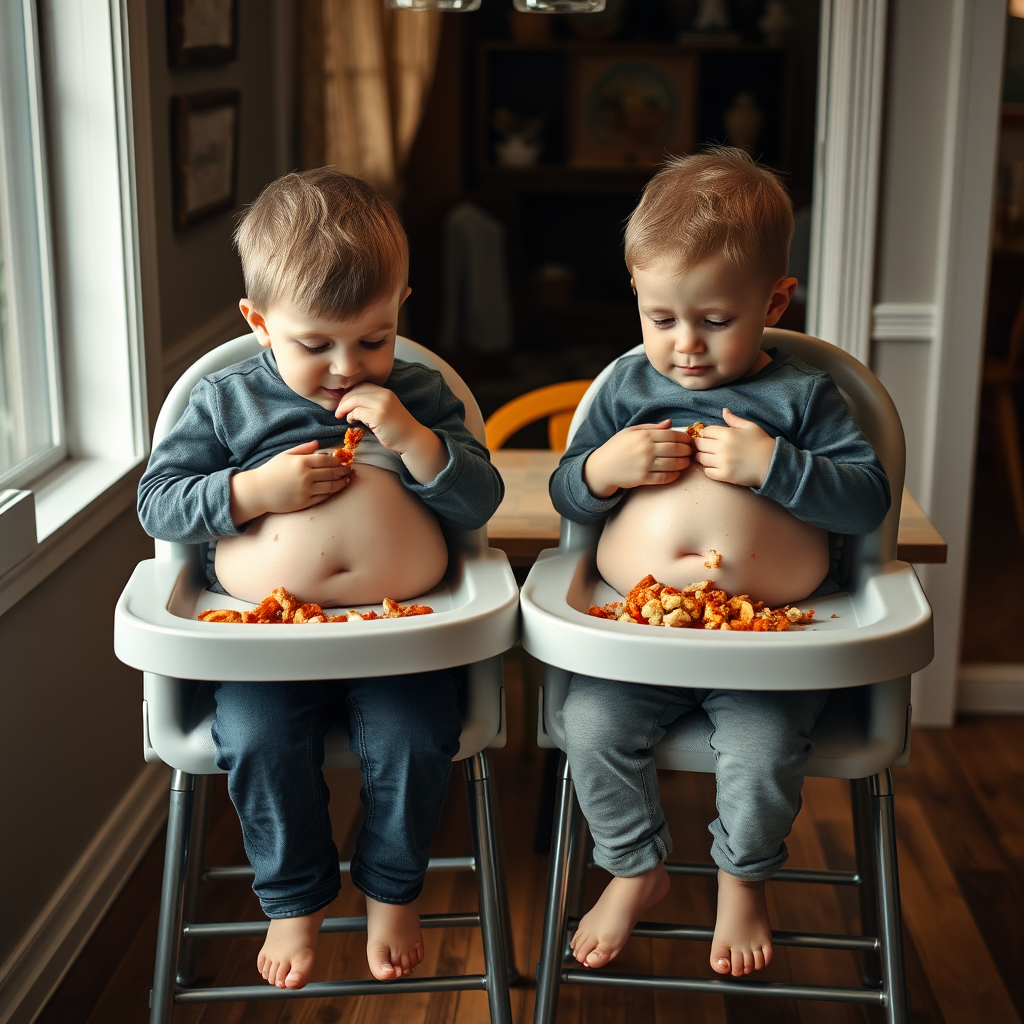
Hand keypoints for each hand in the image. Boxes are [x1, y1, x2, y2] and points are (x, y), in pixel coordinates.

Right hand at [230, 440, 351, 523]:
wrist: (258, 491)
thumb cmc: (271, 471)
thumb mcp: (285, 455)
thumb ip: (303, 449)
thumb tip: (318, 443)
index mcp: (301, 462)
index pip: (327, 460)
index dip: (337, 460)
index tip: (342, 460)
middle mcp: (306, 476)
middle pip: (331, 472)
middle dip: (343, 470)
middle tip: (350, 469)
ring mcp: (306, 490)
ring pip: (331, 486)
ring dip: (342, 482)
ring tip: (348, 479)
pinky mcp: (305, 502)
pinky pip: (323, 497)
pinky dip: (333, 492)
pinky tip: (337, 488)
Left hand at [334, 383, 446, 483]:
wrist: (412, 440)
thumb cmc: (397, 429)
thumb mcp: (385, 410)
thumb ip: (372, 404)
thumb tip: (350, 404)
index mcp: (386, 392)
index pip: (362, 386)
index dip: (349, 393)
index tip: (344, 404)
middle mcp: (384, 395)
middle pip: (356, 391)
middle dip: (343, 400)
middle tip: (338, 411)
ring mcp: (381, 404)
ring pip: (354, 399)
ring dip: (344, 408)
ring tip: (341, 416)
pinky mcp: (378, 415)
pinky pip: (357, 411)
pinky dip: (351, 415)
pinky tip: (351, 421)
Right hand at [583, 420, 691, 498]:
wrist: (602, 467)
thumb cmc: (617, 447)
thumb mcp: (631, 431)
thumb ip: (651, 427)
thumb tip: (670, 423)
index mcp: (644, 435)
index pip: (672, 435)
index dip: (685, 438)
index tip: (688, 440)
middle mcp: (646, 449)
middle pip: (676, 449)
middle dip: (687, 451)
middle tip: (690, 452)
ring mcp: (645, 465)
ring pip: (673, 464)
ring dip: (683, 463)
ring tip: (686, 462)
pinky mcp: (643, 478)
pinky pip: (664, 477)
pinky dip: (674, 476)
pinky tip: (677, 473)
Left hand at [692, 408, 775, 486]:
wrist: (772, 464)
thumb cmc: (762, 443)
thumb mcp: (750, 427)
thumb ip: (734, 419)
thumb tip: (724, 410)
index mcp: (728, 433)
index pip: (705, 431)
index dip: (706, 433)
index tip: (709, 437)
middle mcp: (723, 447)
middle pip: (699, 444)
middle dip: (701, 444)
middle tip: (706, 447)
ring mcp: (723, 462)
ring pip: (700, 458)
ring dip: (702, 457)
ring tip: (709, 457)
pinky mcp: (725, 475)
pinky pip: (707, 472)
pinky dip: (708, 469)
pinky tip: (714, 467)